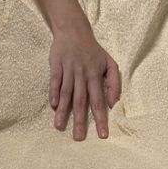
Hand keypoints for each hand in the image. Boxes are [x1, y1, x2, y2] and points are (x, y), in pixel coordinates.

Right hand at [48, 22, 122, 139]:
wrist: (73, 30)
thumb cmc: (93, 50)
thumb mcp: (109, 63)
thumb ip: (114, 83)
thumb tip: (114, 103)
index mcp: (95, 75)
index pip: (99, 101)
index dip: (101, 118)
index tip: (102, 135)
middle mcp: (82, 74)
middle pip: (81, 100)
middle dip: (80, 120)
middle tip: (78, 139)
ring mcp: (68, 70)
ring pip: (66, 93)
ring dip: (63, 111)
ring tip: (59, 127)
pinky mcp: (56, 65)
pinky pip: (55, 81)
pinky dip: (53, 93)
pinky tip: (53, 105)